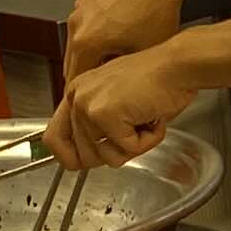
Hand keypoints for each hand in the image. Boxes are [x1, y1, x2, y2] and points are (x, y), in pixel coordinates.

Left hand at [47, 46, 201, 169]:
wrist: (178, 65)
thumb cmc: (159, 80)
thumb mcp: (119, 102)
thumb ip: (99, 126)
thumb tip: (88, 158)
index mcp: (77, 92)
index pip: (53, 138)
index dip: (68, 158)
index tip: (82, 165)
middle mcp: (77, 97)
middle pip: (82, 156)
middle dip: (115, 153)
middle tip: (136, 131)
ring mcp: (89, 105)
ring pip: (106, 157)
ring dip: (134, 146)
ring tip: (146, 120)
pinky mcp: (105, 114)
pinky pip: (127, 150)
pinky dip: (147, 141)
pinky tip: (153, 118)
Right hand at [62, 0, 182, 86]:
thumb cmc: (156, 12)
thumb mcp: (140, 55)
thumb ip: (117, 74)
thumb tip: (109, 88)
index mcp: (85, 41)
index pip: (74, 79)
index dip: (84, 94)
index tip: (90, 102)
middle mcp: (77, 22)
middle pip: (73, 59)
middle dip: (87, 73)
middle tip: (103, 84)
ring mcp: (81, 6)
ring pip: (80, 38)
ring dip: (92, 50)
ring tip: (115, 56)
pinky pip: (88, 19)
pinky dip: (97, 29)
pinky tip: (119, 31)